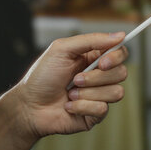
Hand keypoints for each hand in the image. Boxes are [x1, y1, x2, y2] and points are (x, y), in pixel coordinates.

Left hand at [12, 32, 128, 140]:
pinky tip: (69, 106)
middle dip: (96, 78)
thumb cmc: (41, 77)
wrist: (28, 106)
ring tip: (70, 93)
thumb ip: (91, 40)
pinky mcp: (96, 114)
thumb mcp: (62, 49)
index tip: (103, 62)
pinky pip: (103, 109)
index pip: (120, 53)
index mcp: (94, 58)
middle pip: (121, 73)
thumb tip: (120, 35)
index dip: (116, 57)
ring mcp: (100, 95)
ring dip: (88, 93)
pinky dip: (82, 106)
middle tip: (75, 79)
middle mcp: (100, 76)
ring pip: (116, 92)